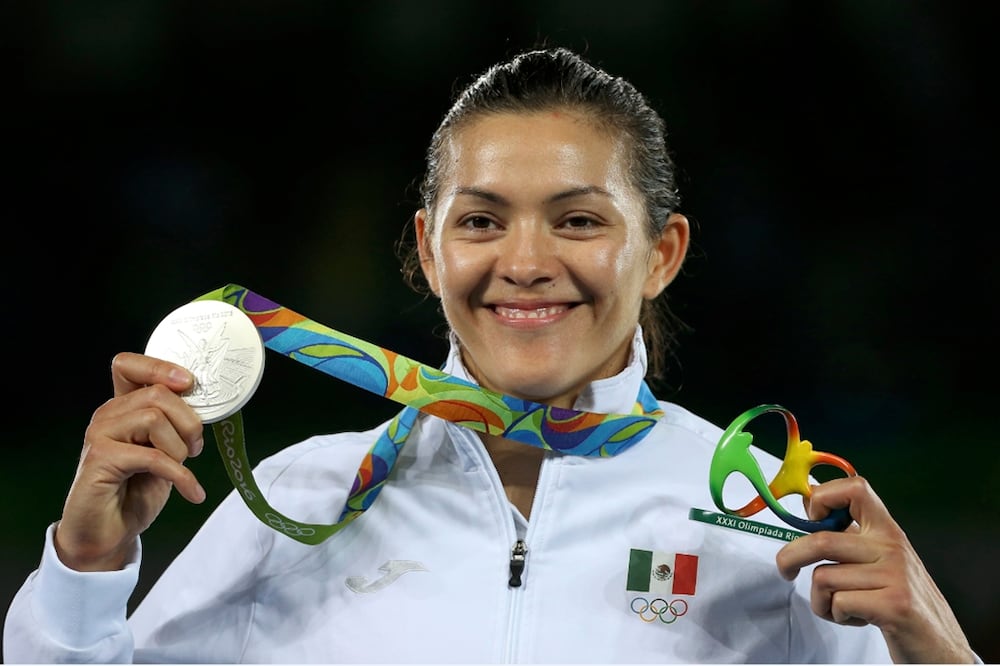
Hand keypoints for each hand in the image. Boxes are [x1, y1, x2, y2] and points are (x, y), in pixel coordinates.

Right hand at [54, 352, 206, 571]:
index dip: (160, 367)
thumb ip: (174, 426)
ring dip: (179, 448)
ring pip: (154, 419)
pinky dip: (180, 476)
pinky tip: (192, 492)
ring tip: (181, 469)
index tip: (189, 384)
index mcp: (122, 408)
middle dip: (189, 422)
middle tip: (195, 448)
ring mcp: (100, 435)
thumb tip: (204, 405)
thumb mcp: (164, 452)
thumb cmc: (136, 490)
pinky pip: (152, 456)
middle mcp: (107, 415)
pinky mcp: (100, 459)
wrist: (109, 532)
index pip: (129, 365)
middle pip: (158, 394)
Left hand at [775, 476, 974, 662]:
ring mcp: (894, 575)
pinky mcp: (893, 605)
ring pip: (824, 577)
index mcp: (886, 530)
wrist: (940, 644)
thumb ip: (849, 535)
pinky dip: (834, 615)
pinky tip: (854, 618)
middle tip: (786, 570)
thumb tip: (809, 505)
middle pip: (821, 540)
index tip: (810, 519)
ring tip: (839, 607)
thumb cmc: (900, 599)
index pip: (855, 488)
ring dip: (820, 600)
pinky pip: (838, 603)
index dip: (822, 497)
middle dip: (791, 556)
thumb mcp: (879, 559)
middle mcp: (892, 546)